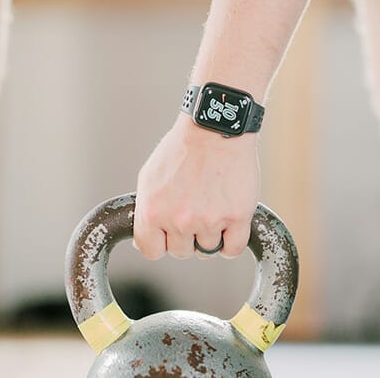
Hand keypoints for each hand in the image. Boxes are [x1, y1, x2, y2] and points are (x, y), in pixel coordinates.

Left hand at [134, 114, 259, 259]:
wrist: (214, 128)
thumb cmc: (183, 148)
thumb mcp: (150, 177)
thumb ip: (145, 210)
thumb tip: (143, 241)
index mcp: (153, 211)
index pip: (152, 250)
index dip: (161, 242)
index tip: (168, 233)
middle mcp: (179, 219)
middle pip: (181, 252)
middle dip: (186, 236)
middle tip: (194, 210)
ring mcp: (209, 220)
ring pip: (207, 250)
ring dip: (210, 234)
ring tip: (212, 206)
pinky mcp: (236, 217)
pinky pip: (232, 249)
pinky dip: (231, 241)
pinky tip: (228, 223)